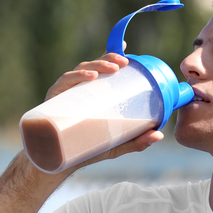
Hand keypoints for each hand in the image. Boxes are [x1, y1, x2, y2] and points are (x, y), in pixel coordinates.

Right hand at [45, 49, 164, 173]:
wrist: (60, 163)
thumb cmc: (88, 149)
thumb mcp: (116, 144)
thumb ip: (137, 141)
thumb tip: (159, 135)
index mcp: (91, 94)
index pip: (101, 69)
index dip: (111, 55)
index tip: (126, 48)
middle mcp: (77, 90)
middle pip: (92, 66)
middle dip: (108, 59)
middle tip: (124, 62)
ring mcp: (65, 94)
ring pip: (80, 70)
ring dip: (97, 65)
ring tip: (112, 68)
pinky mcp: (53, 100)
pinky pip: (65, 82)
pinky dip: (77, 76)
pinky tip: (90, 77)